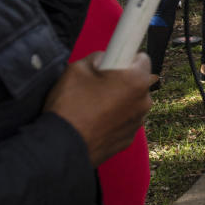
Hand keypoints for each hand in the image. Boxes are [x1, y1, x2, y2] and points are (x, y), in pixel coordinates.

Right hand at [44, 52, 153, 166]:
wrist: (60, 147)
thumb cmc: (70, 106)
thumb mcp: (77, 68)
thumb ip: (98, 57)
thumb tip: (105, 59)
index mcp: (136, 81)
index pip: (143, 59)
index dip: (125, 58)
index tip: (114, 62)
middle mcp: (144, 102)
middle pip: (138, 82)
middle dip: (122, 81)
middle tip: (98, 85)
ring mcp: (137, 123)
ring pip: (132, 103)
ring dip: (119, 101)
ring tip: (93, 106)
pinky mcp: (128, 139)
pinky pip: (125, 121)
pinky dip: (114, 119)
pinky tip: (94, 121)